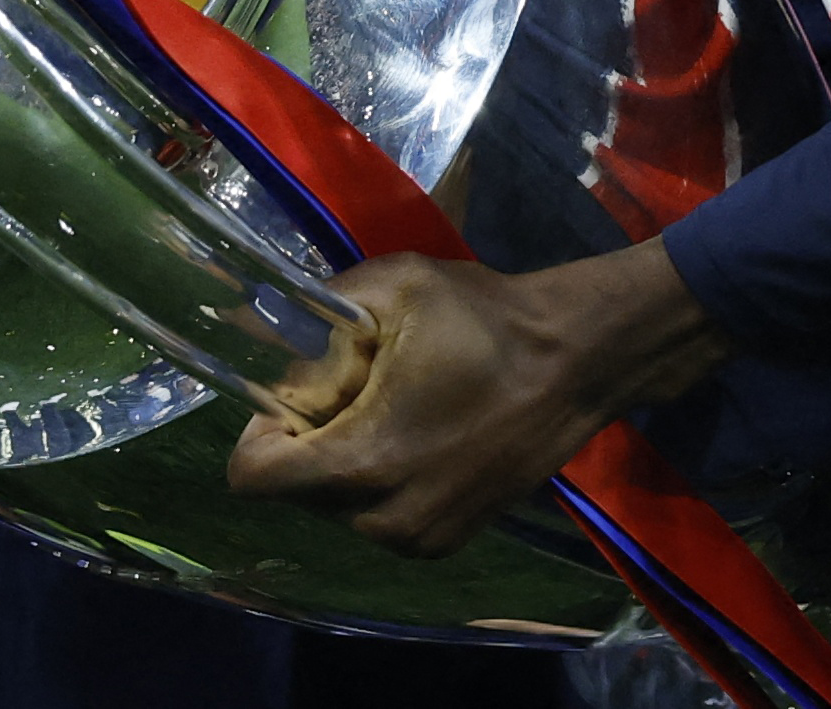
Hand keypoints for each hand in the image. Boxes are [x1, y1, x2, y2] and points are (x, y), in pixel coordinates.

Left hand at [225, 245, 728, 558]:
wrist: (578, 361)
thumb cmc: (486, 320)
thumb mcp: (395, 287)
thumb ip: (315, 311)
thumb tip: (254, 328)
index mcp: (361, 463)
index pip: (253, 476)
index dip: (263, 425)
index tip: (305, 390)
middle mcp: (381, 520)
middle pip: (295, 488)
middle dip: (312, 437)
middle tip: (363, 388)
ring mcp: (416, 540)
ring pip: (335, 504)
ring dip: (347, 459)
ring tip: (400, 407)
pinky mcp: (444, 542)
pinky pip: (378, 515)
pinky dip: (384, 479)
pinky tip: (425, 433)